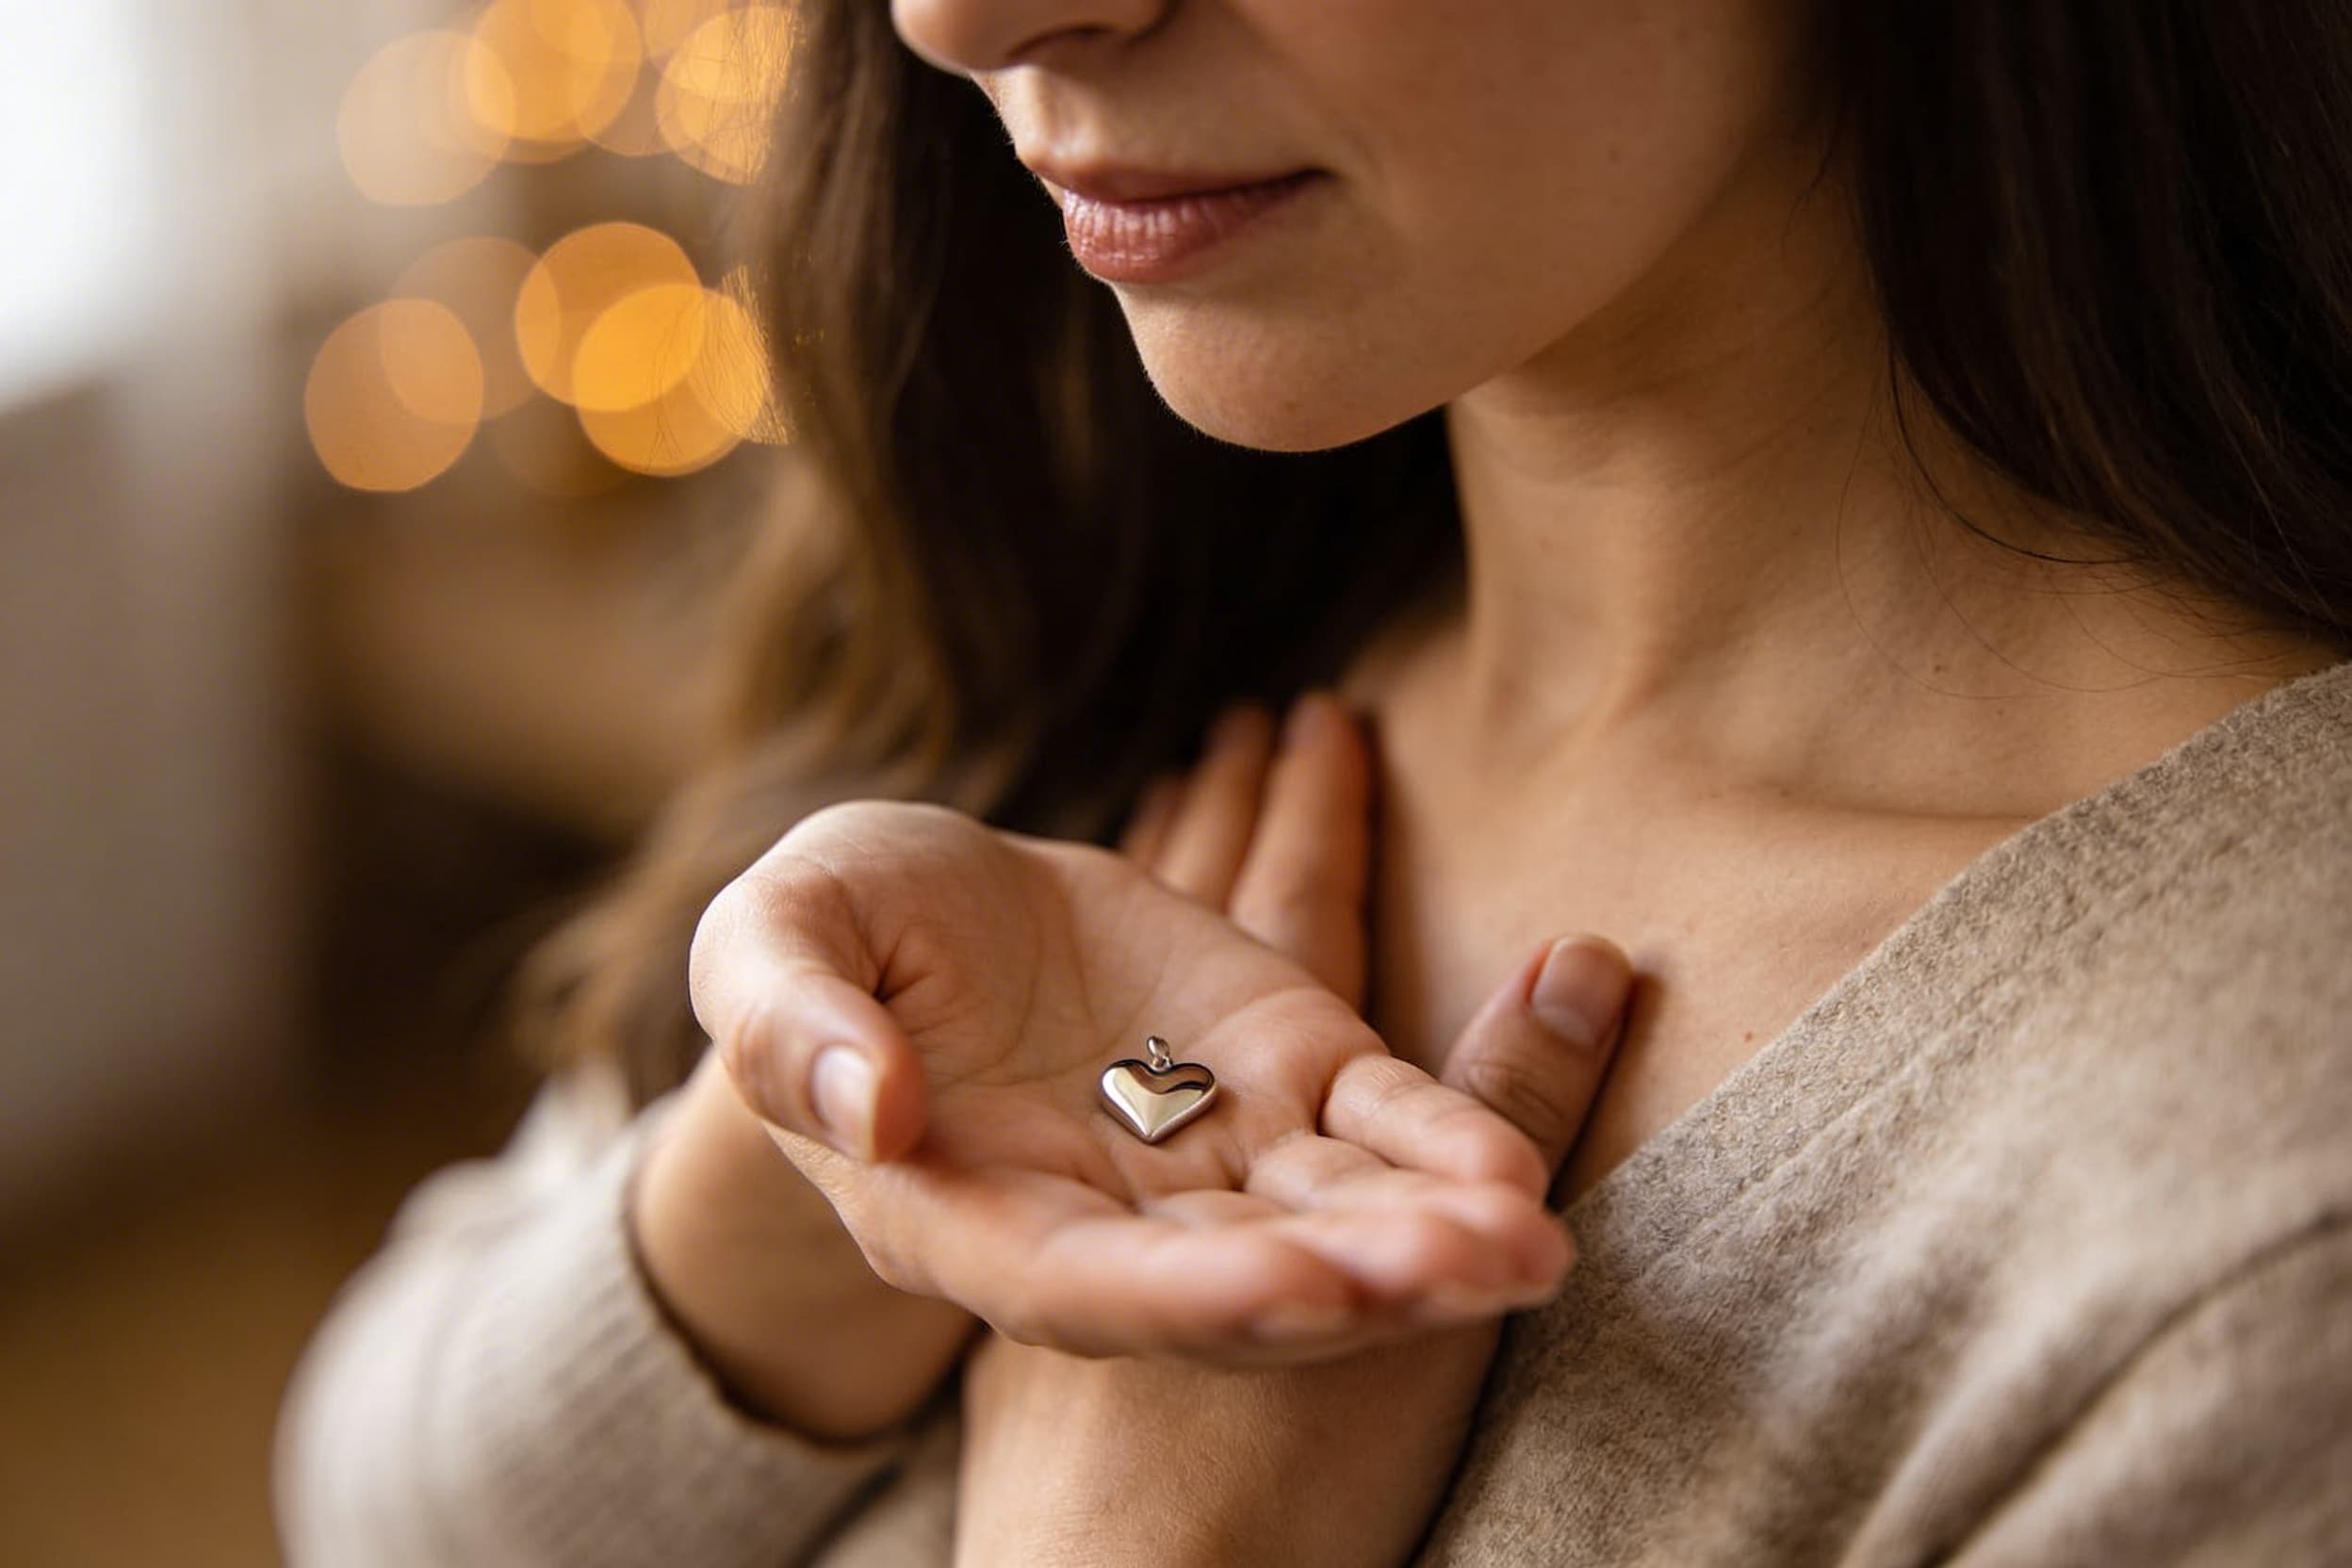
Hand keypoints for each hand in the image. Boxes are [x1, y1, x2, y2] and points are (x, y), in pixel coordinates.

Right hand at [682, 742, 1583, 1363]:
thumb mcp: (768, 953)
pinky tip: (1514, 1166)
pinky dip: (1441, 1136)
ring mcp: (1207, 1149)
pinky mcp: (1280, 1062)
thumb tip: (871, 1107)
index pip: (1083, 1289)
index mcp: (969, 1219)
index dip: (1191, 1299)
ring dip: (1431, 1237)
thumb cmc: (819, 943)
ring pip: (1330, 1212)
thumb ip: (793, 1031)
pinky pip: (1371, 1114)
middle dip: (1358, 1285)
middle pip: (1243, 1282)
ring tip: (1531, 1245)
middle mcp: (1108, 1219)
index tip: (1300, 1289)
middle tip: (1476, 1273)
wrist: (917, 903)